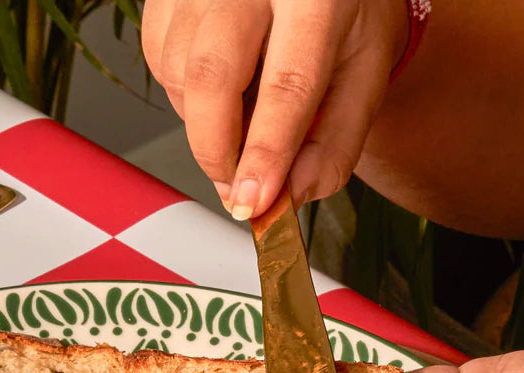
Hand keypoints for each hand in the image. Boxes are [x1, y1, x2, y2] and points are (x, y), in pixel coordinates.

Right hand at [141, 0, 409, 218]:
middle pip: (212, 77)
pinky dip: (184, 98)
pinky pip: (160, 63)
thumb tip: (288, 197)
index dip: (266, 154)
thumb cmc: (343, 18)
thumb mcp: (363, 77)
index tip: (252, 202)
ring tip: (240, 122)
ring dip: (203, 125)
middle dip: (217, 152)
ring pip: (179, 76)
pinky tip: (218, 90)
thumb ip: (332, 144)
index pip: (286, 85)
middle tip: (235, 189)